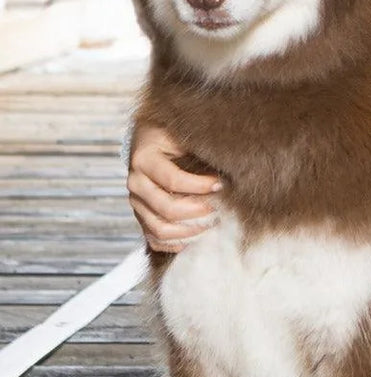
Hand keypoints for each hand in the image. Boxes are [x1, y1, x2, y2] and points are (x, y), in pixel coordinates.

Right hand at [127, 124, 221, 252]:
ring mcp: (136, 202)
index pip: (173, 180)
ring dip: (190, 230)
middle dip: (198, 211)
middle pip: (166, 208)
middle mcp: (135, 183)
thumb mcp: (180, 133)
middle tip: (219, 207)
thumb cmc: (171, 135)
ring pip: (160, 229)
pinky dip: (176, 242)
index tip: (221, 184)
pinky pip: (154, 239)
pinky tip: (196, 235)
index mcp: (144, 159)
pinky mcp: (140, 215)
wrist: (150, 139)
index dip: (200, 185)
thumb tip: (228, 167)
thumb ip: (198, 147)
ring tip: (212, 223)